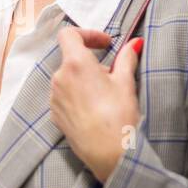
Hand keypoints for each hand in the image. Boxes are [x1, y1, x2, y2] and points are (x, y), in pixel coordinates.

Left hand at [49, 27, 142, 182]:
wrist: (109, 154)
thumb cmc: (119, 116)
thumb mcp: (126, 83)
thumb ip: (126, 58)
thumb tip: (133, 44)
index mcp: (75, 64)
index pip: (69, 34)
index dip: (88, 34)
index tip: (105, 44)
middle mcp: (59, 78)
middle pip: (71, 58)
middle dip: (91, 62)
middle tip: (113, 75)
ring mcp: (54, 98)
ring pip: (68, 79)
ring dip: (84, 79)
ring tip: (105, 95)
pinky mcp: (55, 115)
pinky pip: (65, 97)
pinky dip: (78, 96)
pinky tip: (96, 109)